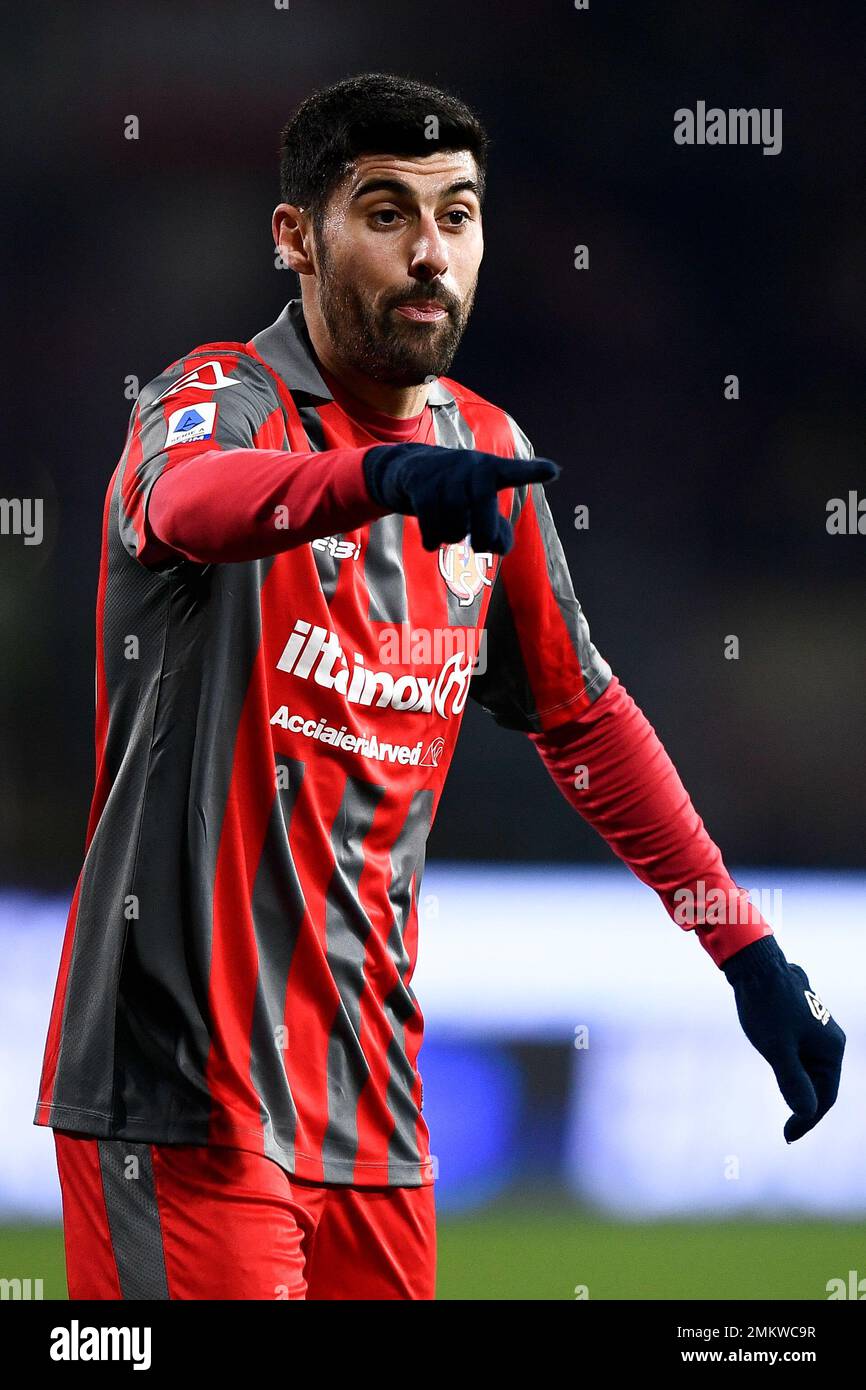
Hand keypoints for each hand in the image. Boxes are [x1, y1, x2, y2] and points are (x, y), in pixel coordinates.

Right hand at [363, 442, 559, 554]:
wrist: (411, 469)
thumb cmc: (457, 491)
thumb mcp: (480, 507)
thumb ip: (497, 530)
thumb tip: (500, 547)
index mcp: (493, 470)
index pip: (514, 472)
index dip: (533, 473)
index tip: (553, 472)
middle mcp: (471, 466)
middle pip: (482, 505)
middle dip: (483, 535)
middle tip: (479, 548)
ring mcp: (445, 473)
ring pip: (454, 519)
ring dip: (453, 537)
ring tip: (451, 535)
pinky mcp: (421, 483)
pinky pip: (431, 524)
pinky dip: (433, 540)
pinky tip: (432, 543)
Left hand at [722, 936, 844, 1141]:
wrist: (754, 965)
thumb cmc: (766, 1005)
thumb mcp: (777, 1048)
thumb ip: (792, 1081)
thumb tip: (806, 1112)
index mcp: (832, 1047)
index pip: (827, 1096)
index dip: (809, 1120)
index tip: (788, 1136)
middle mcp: (829, 1039)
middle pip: (820, 1085)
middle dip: (804, 1106)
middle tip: (785, 1128)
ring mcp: (815, 1030)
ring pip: (808, 1070)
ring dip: (795, 1087)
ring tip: (780, 1102)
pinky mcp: (800, 1023)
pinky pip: (799, 1055)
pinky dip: (789, 1069)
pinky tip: (775, 1073)